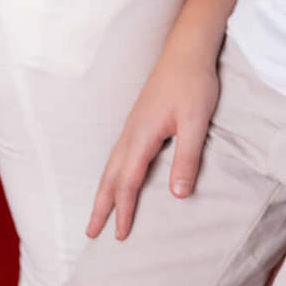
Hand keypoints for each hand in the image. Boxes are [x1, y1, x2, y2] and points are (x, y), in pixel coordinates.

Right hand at [87, 46, 219, 241]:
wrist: (188, 49)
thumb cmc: (194, 83)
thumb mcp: (195, 121)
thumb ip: (186, 157)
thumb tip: (178, 195)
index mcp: (142, 136)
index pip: (129, 182)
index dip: (124, 210)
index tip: (119, 236)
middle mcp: (131, 133)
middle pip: (110, 177)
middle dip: (101, 206)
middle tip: (90, 234)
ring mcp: (133, 125)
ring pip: (111, 165)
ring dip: (104, 191)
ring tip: (98, 212)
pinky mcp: (139, 119)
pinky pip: (118, 154)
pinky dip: (112, 174)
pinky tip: (118, 177)